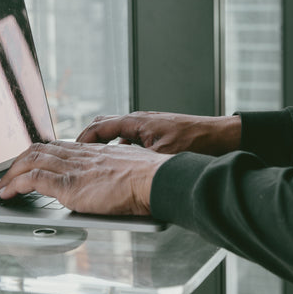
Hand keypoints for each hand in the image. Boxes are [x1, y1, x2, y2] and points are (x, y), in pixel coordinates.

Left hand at [0, 140, 170, 216]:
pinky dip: (15, 184)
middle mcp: (80, 155)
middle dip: (19, 161)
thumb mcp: (129, 171)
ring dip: (11, 173)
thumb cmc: (151, 180)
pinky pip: (33, 179)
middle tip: (9, 174)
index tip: (30, 161)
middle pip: (40, 149)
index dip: (39, 153)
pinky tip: (8, 194)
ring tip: (2, 186)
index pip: (58, 146)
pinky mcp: (69, 185)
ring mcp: (73, 168)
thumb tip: (115, 185)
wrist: (156, 180)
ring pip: (31, 160)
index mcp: (94, 151)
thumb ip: (115, 174)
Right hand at [77, 111, 241, 155]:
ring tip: (96, 162)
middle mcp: (140, 121)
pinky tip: (124, 165)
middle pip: (103, 125)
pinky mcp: (156, 133)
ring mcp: (148, 125)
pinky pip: (130, 138)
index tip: (72, 152)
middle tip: (77, 155)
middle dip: (88, 140)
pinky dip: (121, 149)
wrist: (220, 137)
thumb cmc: (196, 142)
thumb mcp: (162, 156)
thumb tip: (118, 173)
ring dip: (105, 145)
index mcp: (137, 122)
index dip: (83, 140)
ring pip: (117, 132)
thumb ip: (137, 162)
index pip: (99, 127)